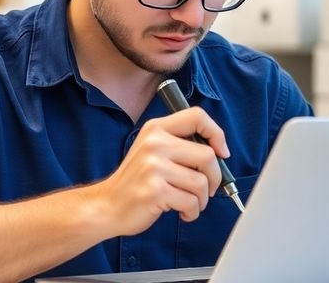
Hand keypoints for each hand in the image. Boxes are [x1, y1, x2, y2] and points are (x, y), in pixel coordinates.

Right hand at [89, 107, 230, 236]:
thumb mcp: (152, 150)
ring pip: (201, 182)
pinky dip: (192, 212)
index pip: (197, 116)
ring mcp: (154, 167)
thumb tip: (219, 153)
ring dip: (202, 199)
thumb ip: (180, 145)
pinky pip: (191, 202)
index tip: (221, 152)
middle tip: (207, 189)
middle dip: (214, 177)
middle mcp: (155, 143)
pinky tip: (181, 212)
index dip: (217, 133)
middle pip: (207, 155)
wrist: (106, 206)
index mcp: (156, 128)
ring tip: (188, 203)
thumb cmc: (136, 181)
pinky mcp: (155, 191)